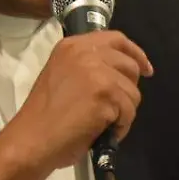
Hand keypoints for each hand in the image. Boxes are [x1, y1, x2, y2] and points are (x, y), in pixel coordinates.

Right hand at [4, 30, 153, 171]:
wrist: (32, 140)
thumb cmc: (45, 117)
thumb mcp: (62, 76)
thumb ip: (87, 67)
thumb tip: (119, 74)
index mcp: (72, 46)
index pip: (116, 39)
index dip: (135, 54)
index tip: (146, 69)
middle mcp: (85, 52)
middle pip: (130, 65)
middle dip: (129, 89)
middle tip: (116, 107)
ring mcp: (96, 71)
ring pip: (133, 92)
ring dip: (123, 113)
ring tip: (102, 124)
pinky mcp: (105, 93)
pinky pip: (129, 111)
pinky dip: (120, 126)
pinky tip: (102, 132)